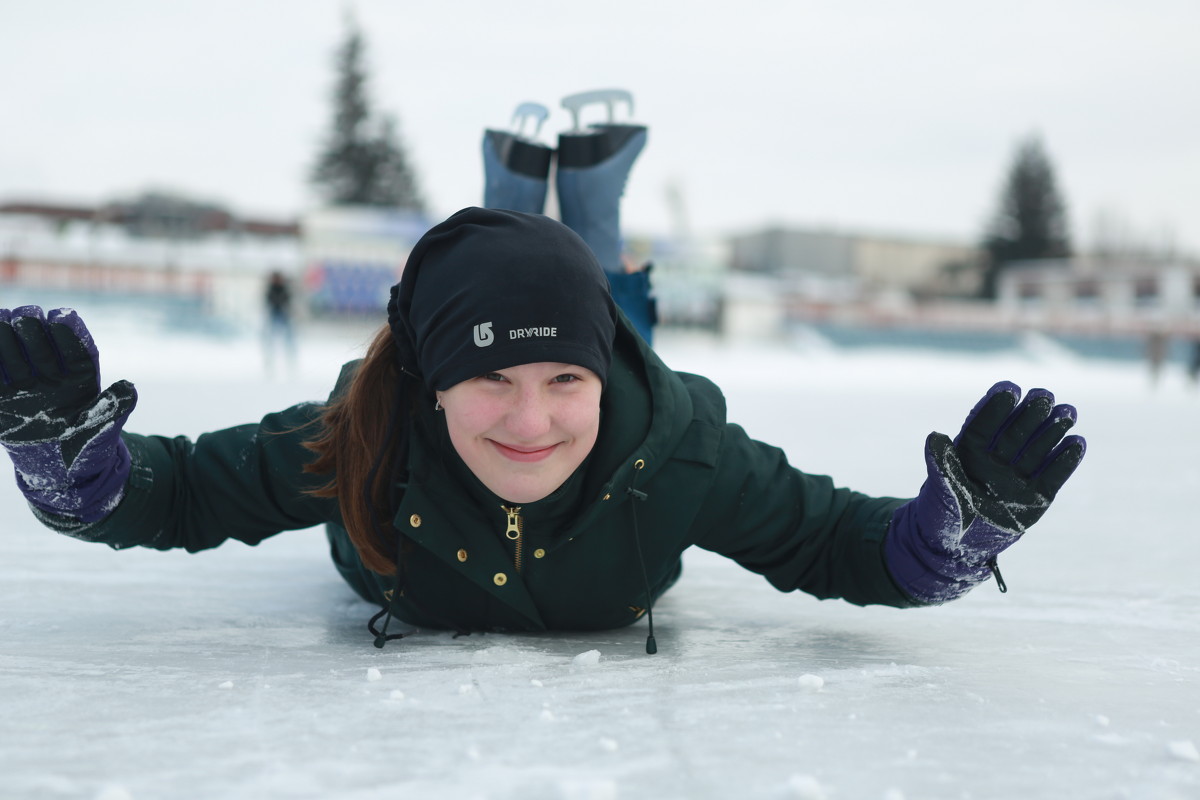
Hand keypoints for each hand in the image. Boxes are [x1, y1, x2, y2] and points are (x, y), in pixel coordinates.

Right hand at [0, 306, 136, 521]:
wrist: (63, 474)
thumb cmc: (90, 447)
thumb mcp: (103, 429)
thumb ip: (114, 408)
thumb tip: (129, 388)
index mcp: (82, 377)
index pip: (76, 348)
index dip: (69, 331)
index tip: (61, 317)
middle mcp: (54, 375)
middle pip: (42, 343)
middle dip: (34, 327)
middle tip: (26, 316)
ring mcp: (27, 384)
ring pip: (15, 353)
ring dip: (7, 336)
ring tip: (3, 320)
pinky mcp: (3, 397)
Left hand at [886, 381, 1085, 602]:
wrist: (955, 549)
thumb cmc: (941, 515)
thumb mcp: (939, 491)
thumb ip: (941, 465)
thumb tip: (935, 436)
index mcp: (969, 453)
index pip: (984, 425)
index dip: (996, 407)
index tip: (1009, 388)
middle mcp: (995, 460)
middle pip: (1015, 432)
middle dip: (1030, 413)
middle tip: (1044, 395)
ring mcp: (1016, 478)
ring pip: (1037, 449)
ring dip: (1053, 430)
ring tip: (1067, 411)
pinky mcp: (1036, 497)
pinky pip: (1053, 476)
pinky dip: (1065, 461)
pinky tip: (1078, 442)